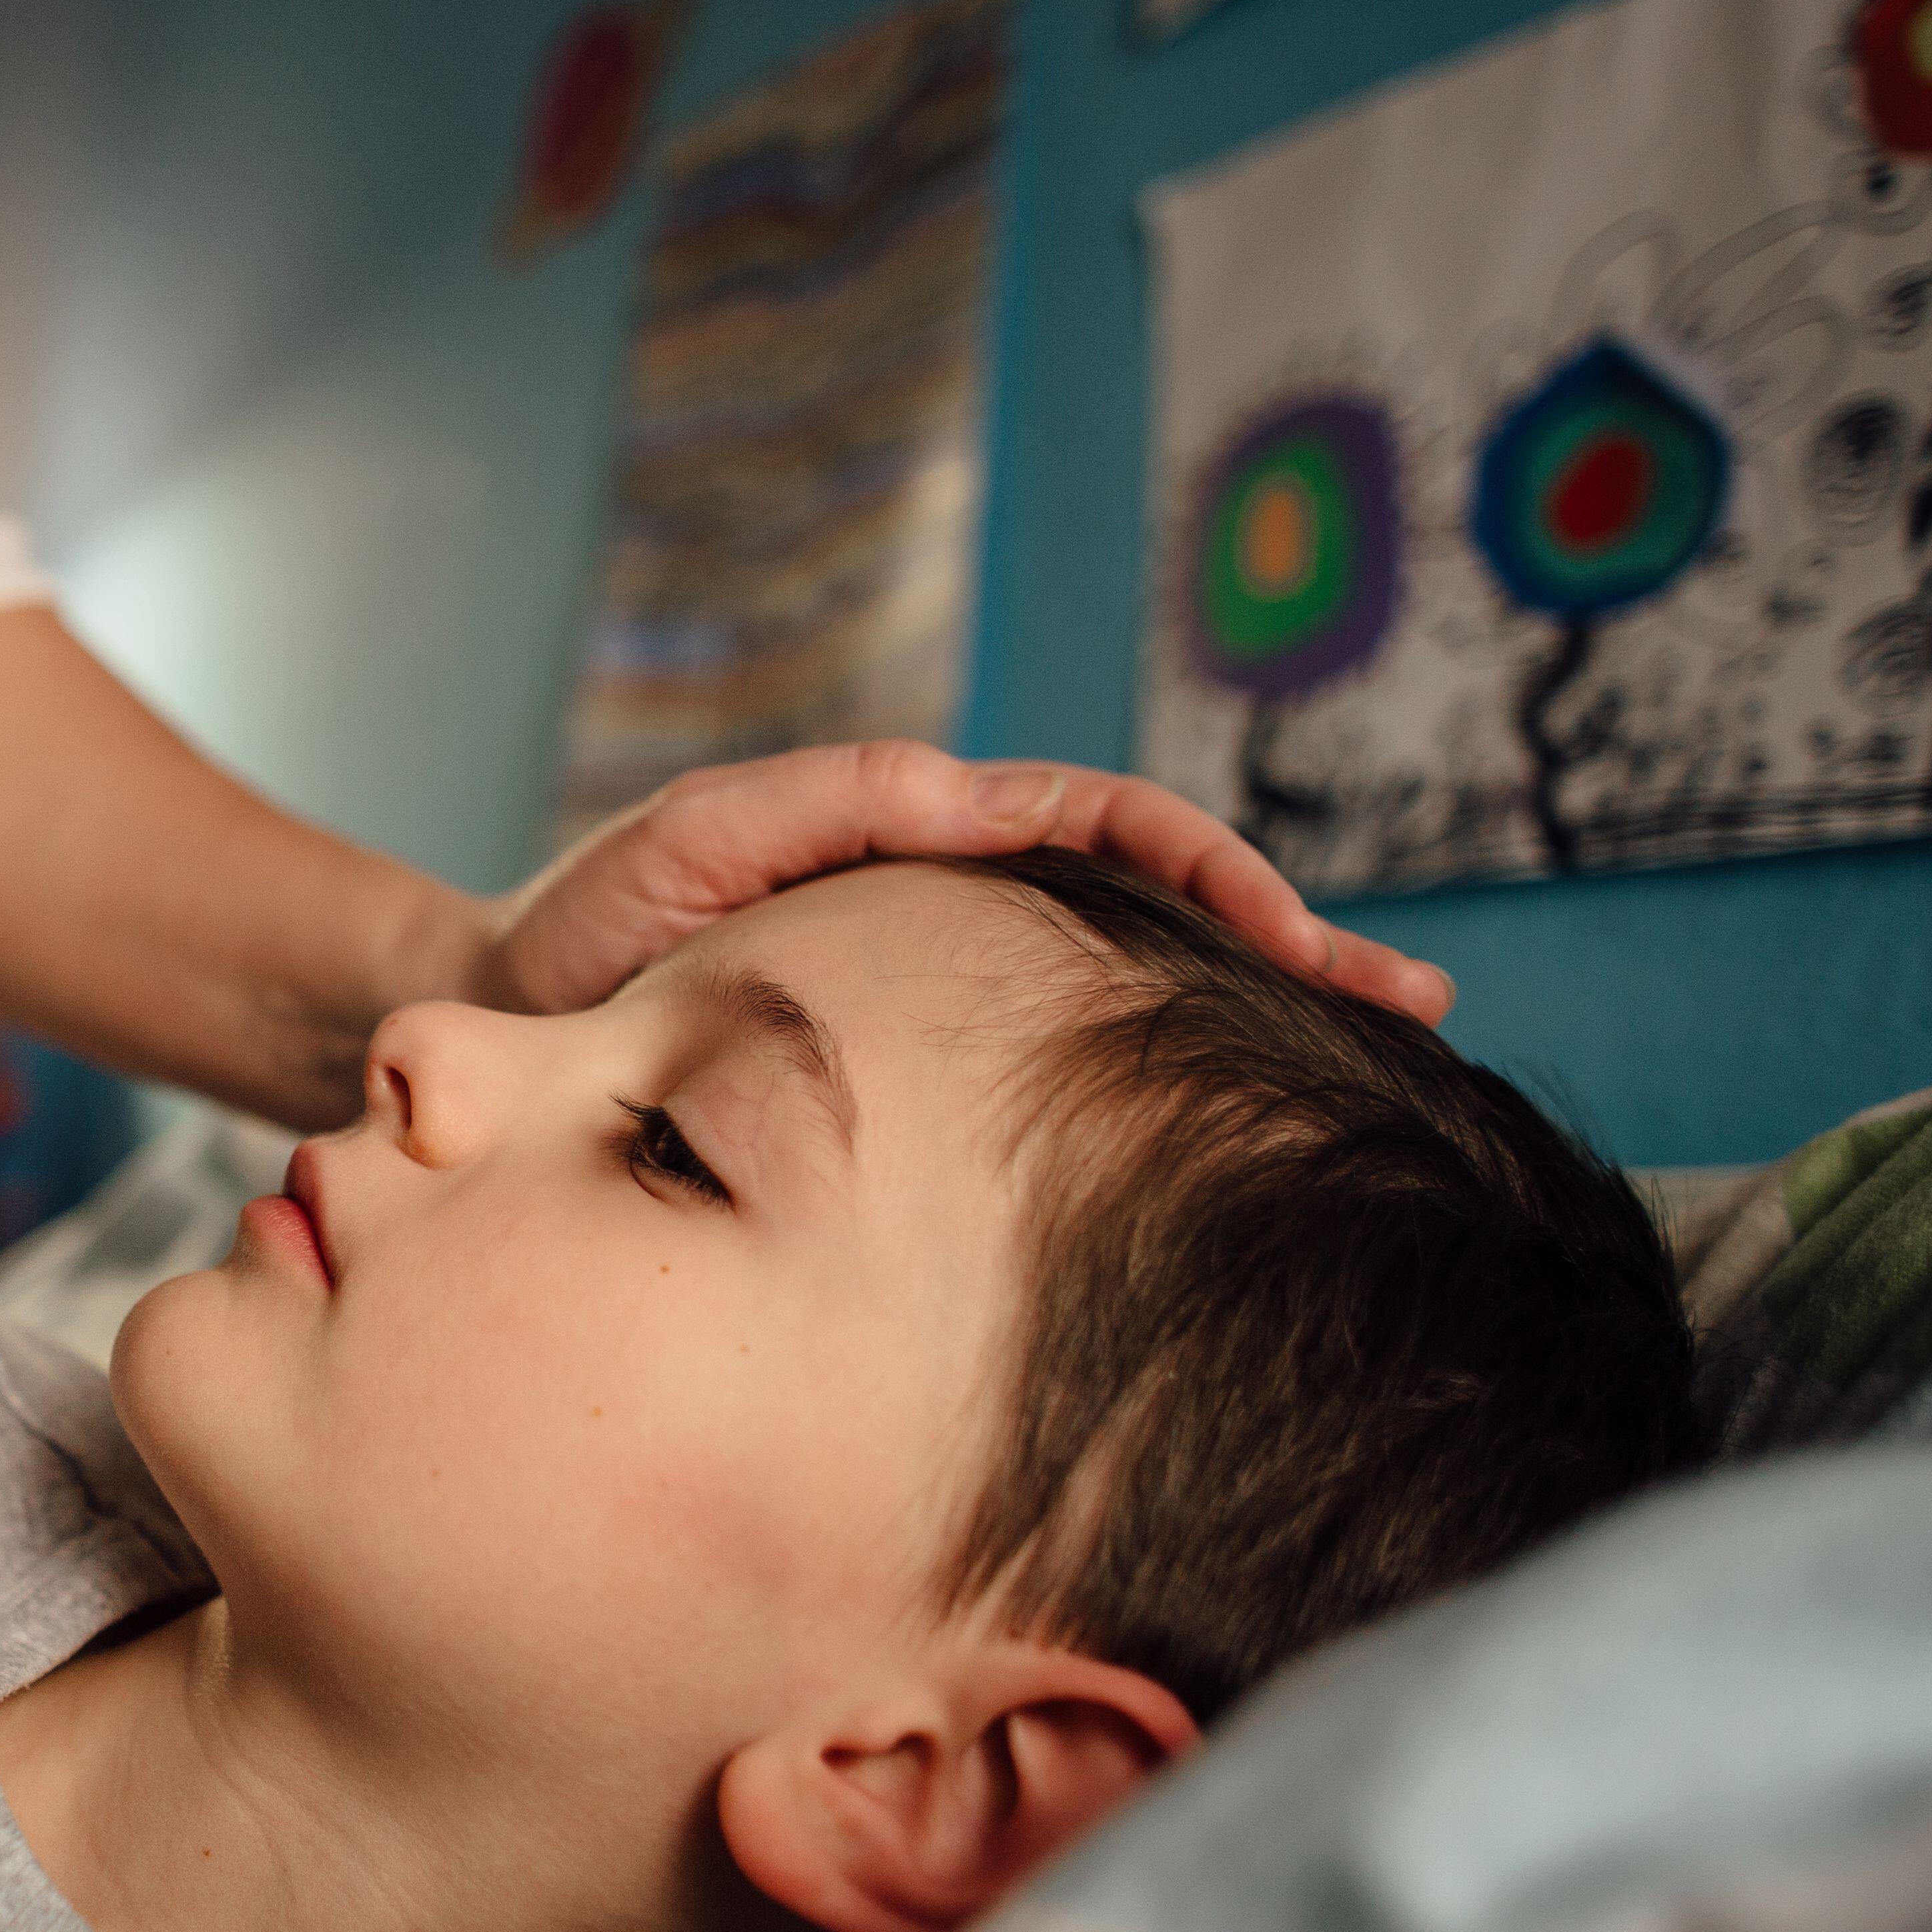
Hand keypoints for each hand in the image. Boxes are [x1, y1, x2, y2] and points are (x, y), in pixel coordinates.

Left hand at [478, 742, 1452, 1023]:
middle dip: (1291, 950)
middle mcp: (955, 906)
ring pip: (1130, 993)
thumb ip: (836, 801)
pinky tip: (1229, 1142)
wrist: (513, 1021)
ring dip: (1253, 1022)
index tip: (1298, 939)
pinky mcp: (918, 1068)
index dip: (1213, 876)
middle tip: (1419, 1006)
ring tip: (1379, 1068)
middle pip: (1158, 909)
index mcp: (922, 835)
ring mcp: (947, 988)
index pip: (1110, 830)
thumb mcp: (699, 842)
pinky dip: (1157, 1080)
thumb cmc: (591, 929)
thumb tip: (994, 790)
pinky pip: (1061, 1060)